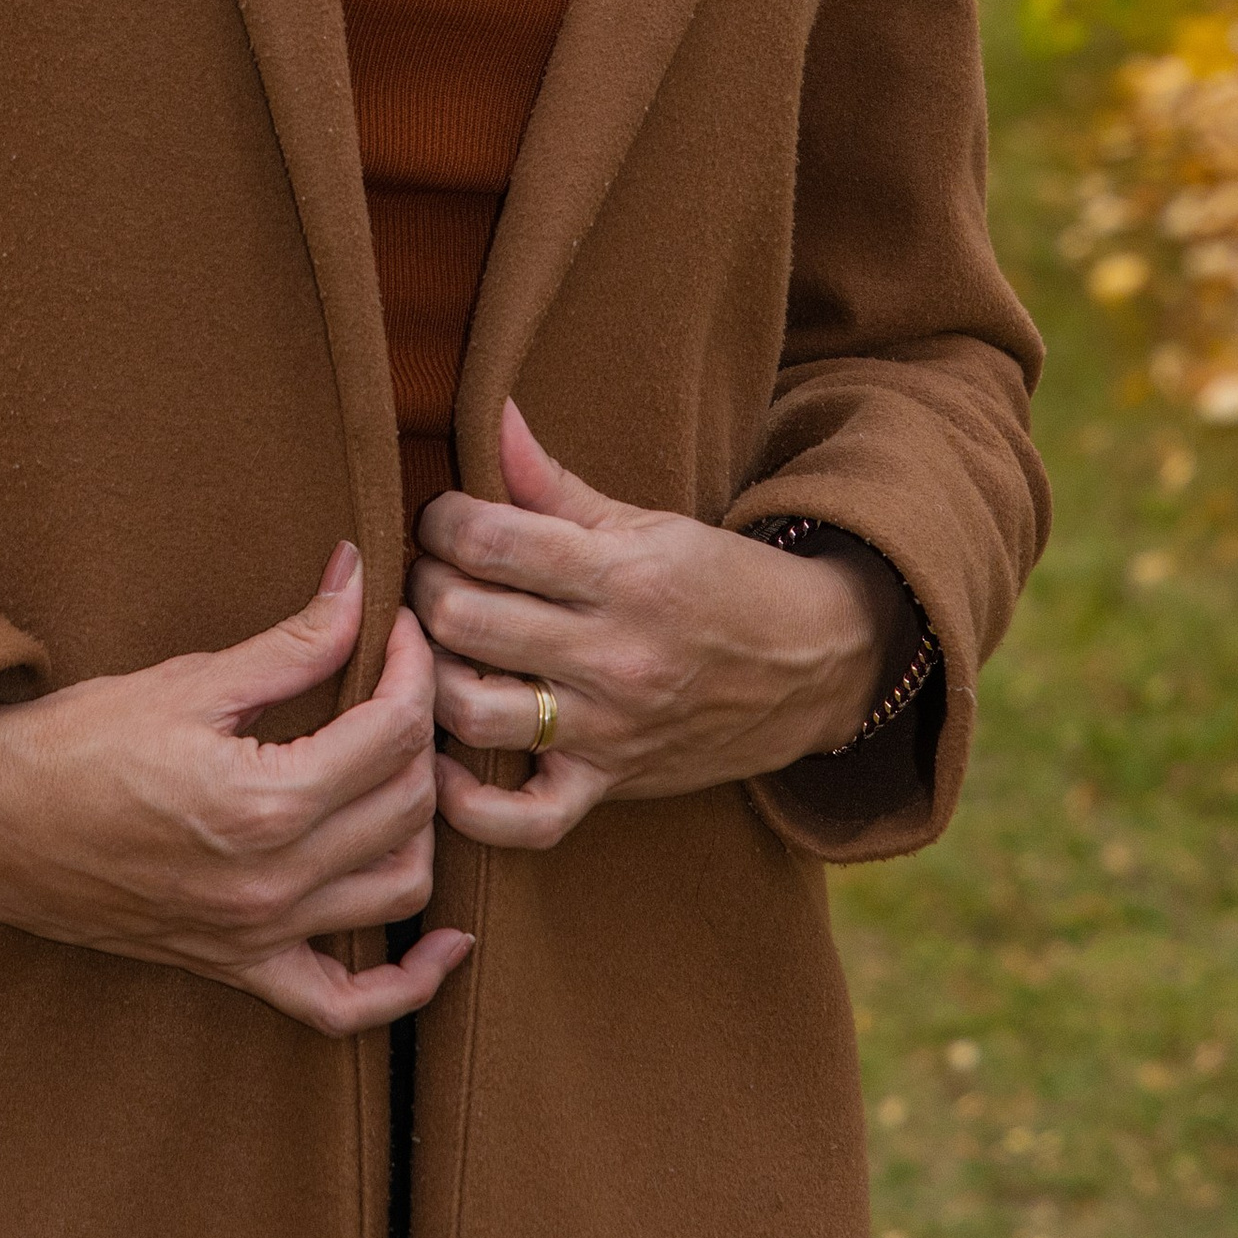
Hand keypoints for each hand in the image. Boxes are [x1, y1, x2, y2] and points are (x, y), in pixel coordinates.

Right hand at [0, 543, 470, 1034]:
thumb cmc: (76, 742)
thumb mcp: (191, 679)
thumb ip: (294, 641)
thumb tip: (359, 579)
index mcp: (265, 804)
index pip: (393, 732)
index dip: (412, 666)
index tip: (399, 626)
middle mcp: (273, 884)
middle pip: (410, 805)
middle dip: (421, 731)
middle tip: (398, 679)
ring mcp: (258, 936)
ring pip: (400, 891)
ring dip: (423, 825)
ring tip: (402, 766)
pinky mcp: (238, 968)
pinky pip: (342, 1006)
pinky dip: (406, 986)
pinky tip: (444, 946)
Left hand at [411, 404, 907, 852]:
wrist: (814, 664)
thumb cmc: (719, 583)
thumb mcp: (644, 523)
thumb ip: (552, 483)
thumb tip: (490, 415)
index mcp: (621, 576)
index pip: (491, 542)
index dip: (441, 522)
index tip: (440, 520)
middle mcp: (613, 657)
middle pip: (464, 622)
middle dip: (423, 589)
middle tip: (426, 577)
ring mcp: (610, 730)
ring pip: (473, 713)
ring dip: (428, 677)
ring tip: (432, 649)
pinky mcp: (611, 786)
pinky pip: (525, 822)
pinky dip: (469, 806)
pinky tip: (441, 762)